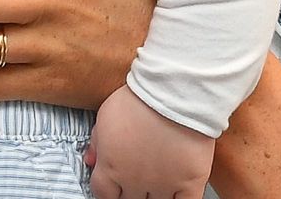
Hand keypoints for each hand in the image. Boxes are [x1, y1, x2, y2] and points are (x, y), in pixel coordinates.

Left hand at [87, 87, 213, 198]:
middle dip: (130, 192)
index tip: (113, 187)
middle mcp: (135, 181)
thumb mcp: (105, 115)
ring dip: (153, 196)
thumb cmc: (140, 99)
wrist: (175, 92)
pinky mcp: (190, 182)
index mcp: (111, 167)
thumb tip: (90, 160)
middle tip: (137, 179)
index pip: (102, 194)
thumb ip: (96, 142)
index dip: (108, 192)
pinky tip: (176, 194)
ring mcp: (163, 184)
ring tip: (156, 182)